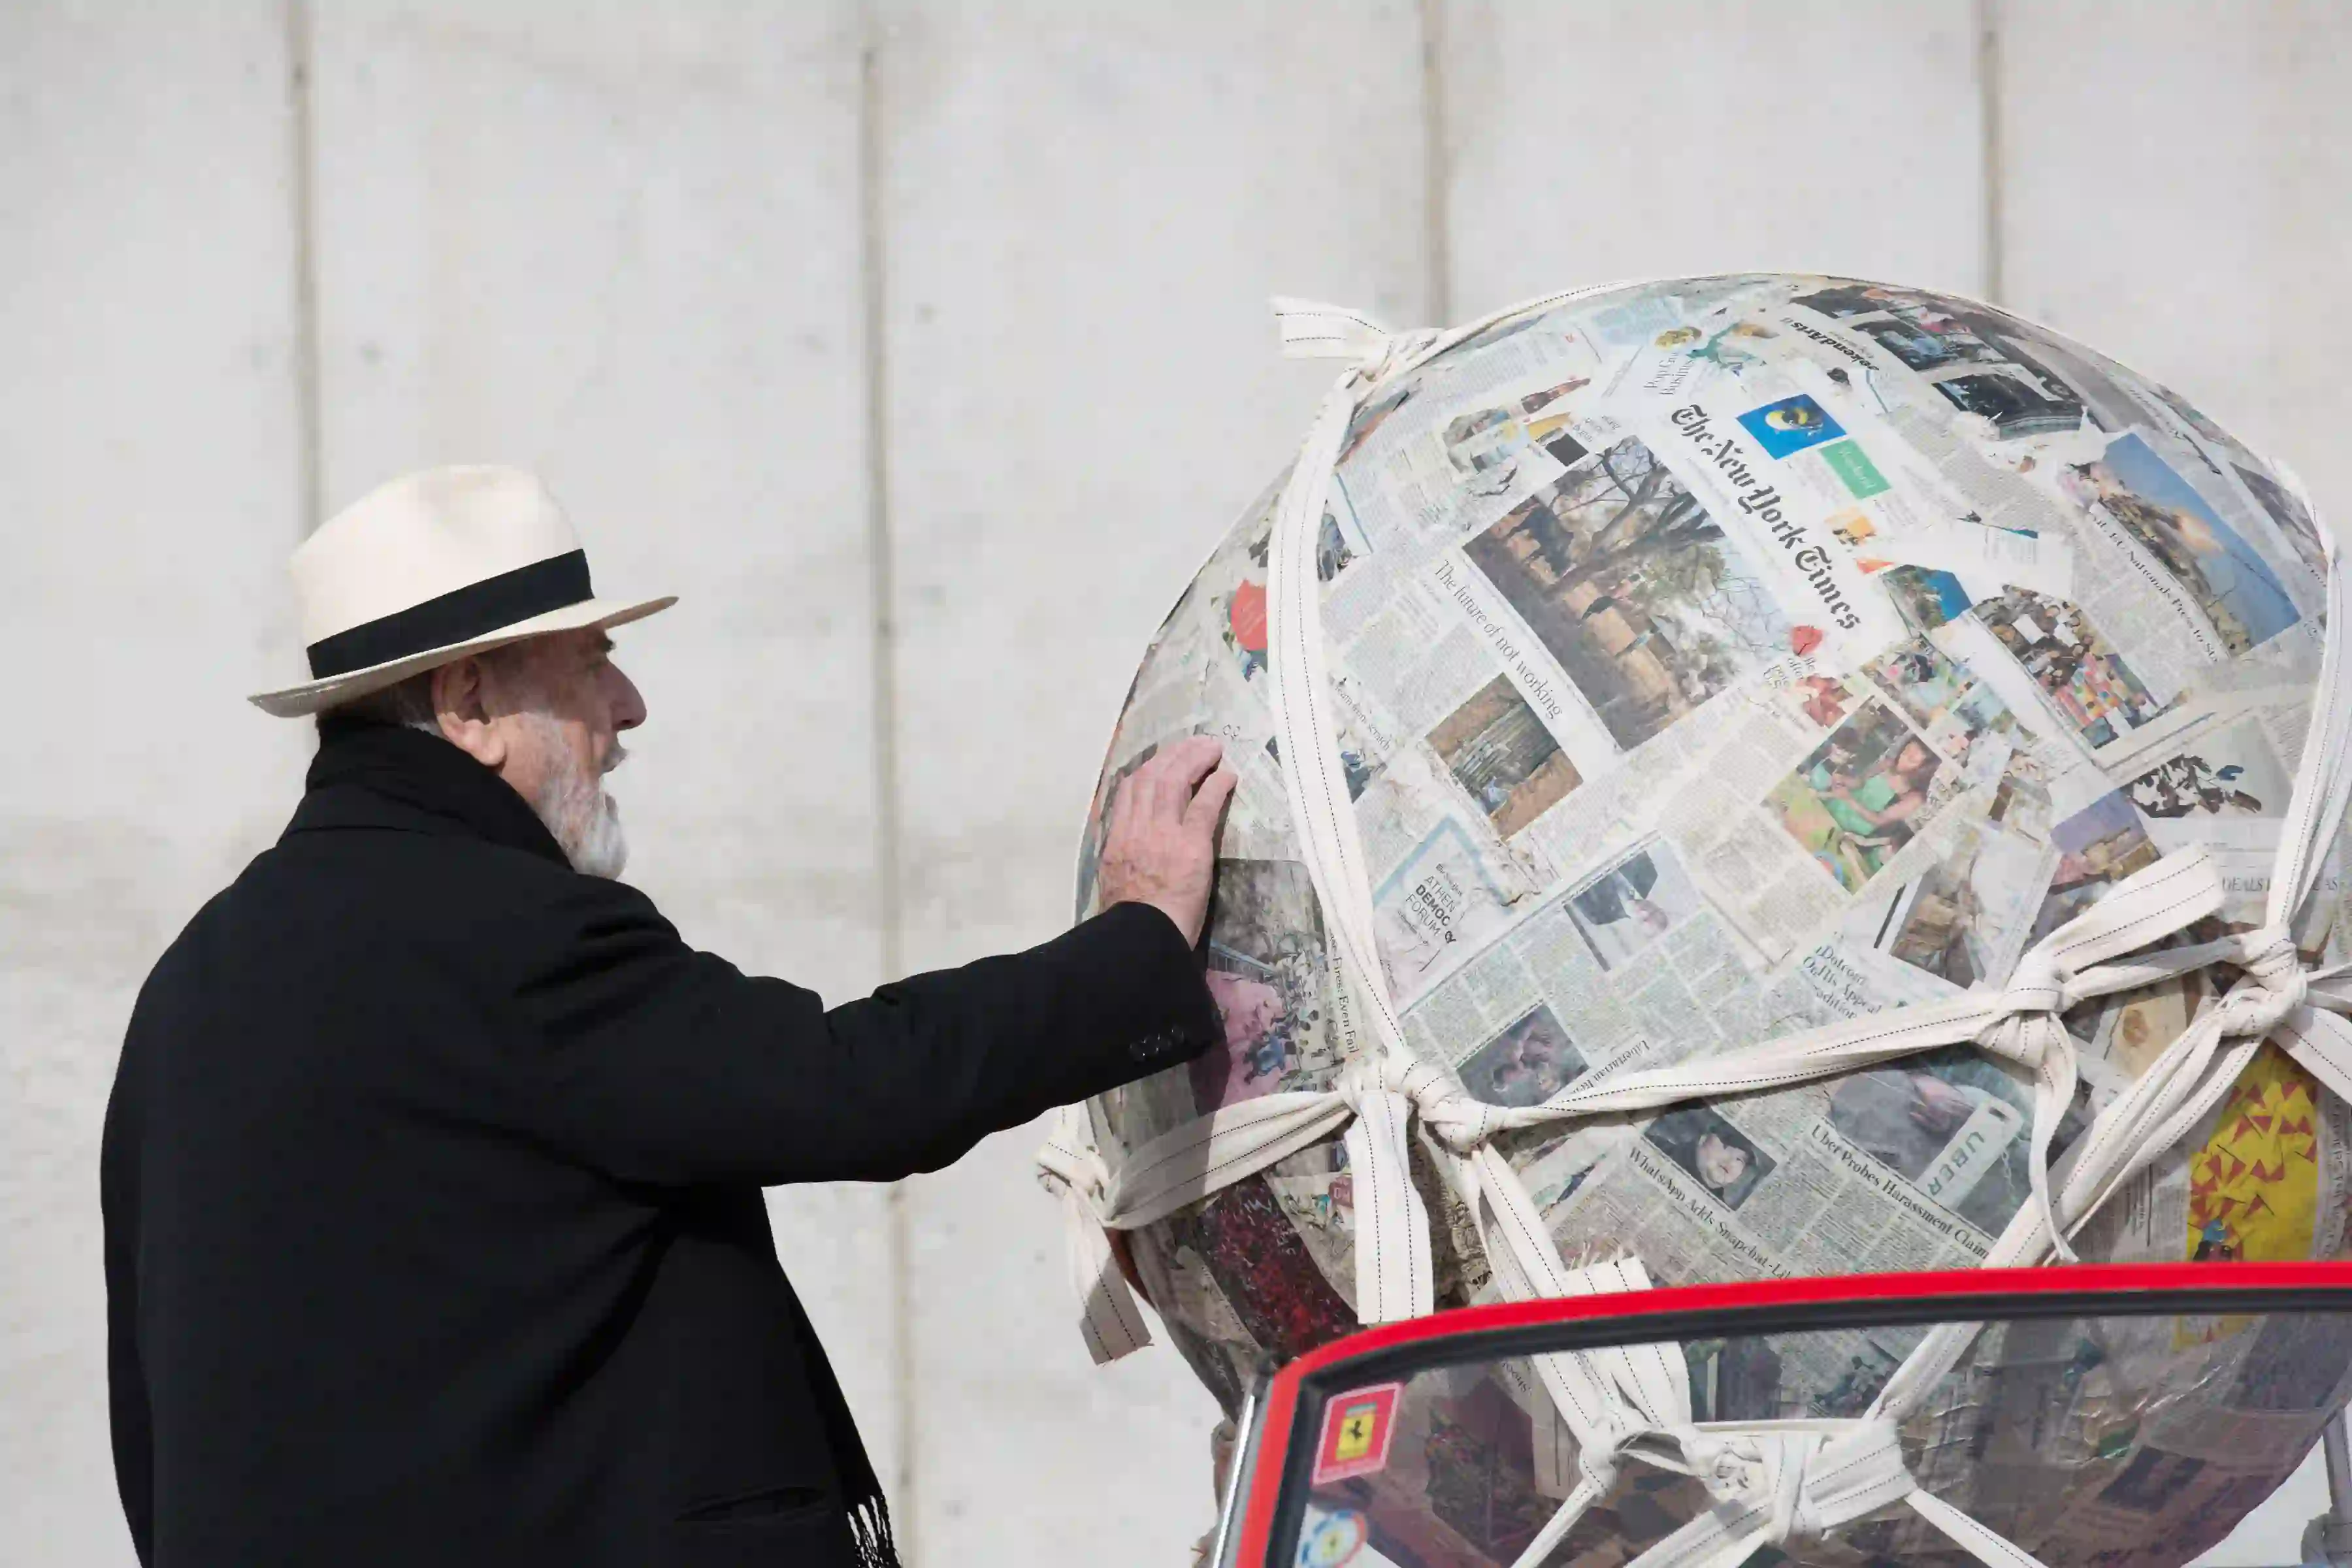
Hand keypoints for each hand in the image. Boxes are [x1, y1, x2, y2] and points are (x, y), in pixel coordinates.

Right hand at [1097, 734, 1235, 947]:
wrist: (1141, 938)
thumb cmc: (1130, 921)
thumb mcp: (1113, 881)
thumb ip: (1122, 857)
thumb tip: (1131, 851)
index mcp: (1117, 839)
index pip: (1127, 790)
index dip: (1146, 769)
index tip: (1160, 761)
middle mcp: (1137, 828)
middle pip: (1153, 776)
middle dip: (1174, 754)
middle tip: (1194, 744)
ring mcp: (1163, 833)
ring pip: (1176, 780)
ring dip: (1195, 759)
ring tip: (1212, 749)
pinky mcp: (1191, 844)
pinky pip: (1204, 805)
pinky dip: (1216, 785)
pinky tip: (1227, 776)